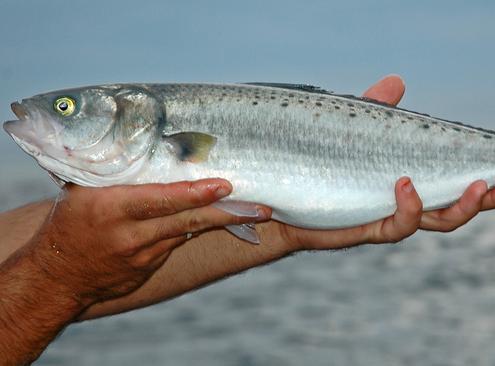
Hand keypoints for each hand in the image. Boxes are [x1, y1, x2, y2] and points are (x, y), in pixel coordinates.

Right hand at [23, 179, 265, 304]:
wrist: (57, 278)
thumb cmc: (70, 222)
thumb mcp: (80, 191)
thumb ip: (110, 169)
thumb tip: (137, 135)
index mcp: (110, 208)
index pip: (160, 199)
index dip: (194, 194)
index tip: (224, 185)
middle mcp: (129, 233)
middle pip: (186, 220)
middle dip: (226, 213)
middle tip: (261, 207)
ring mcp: (141, 255)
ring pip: (188, 232)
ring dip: (222, 221)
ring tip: (258, 211)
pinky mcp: (149, 268)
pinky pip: (178, 243)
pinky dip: (198, 229)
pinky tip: (223, 219)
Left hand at [269, 75, 494, 249]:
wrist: (281, 196)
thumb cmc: (318, 161)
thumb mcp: (352, 130)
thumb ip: (376, 110)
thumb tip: (398, 82)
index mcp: (411, 180)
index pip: (457, 181)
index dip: (490, 179)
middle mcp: (405, 203)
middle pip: (458, 206)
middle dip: (491, 199)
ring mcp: (388, 217)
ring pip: (436, 221)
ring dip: (461, 205)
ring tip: (477, 186)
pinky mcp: (366, 227)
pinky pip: (396, 224)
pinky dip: (409, 207)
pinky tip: (407, 185)